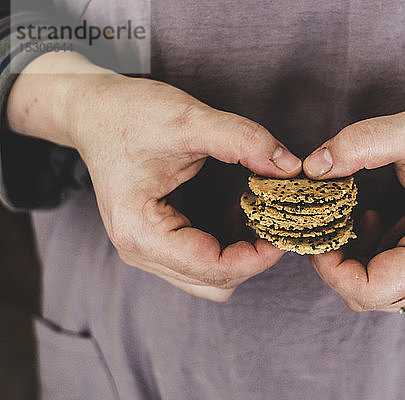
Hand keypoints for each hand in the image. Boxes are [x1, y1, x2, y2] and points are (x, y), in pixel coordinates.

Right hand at [7, 52, 301, 300]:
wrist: (94, 111)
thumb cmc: (130, 114)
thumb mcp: (190, 120)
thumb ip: (244, 141)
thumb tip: (290, 167)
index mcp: (141, 231)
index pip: (212, 269)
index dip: (257, 257)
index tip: (283, 229)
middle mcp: (141, 251)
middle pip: (214, 282)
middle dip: (252, 257)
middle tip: (277, 220)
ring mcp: (148, 249)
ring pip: (211, 277)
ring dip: (242, 253)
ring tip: (259, 213)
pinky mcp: (159, 240)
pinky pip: (203, 260)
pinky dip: (229, 244)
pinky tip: (240, 212)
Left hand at [303, 105, 404, 310]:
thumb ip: (362, 143)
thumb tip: (314, 166)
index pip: (372, 290)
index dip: (333, 271)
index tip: (321, 238)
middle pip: (371, 298)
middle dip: (341, 265)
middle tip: (336, 223)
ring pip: (382, 294)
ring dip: (360, 260)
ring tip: (367, 216)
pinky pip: (397, 283)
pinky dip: (378, 258)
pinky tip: (386, 222)